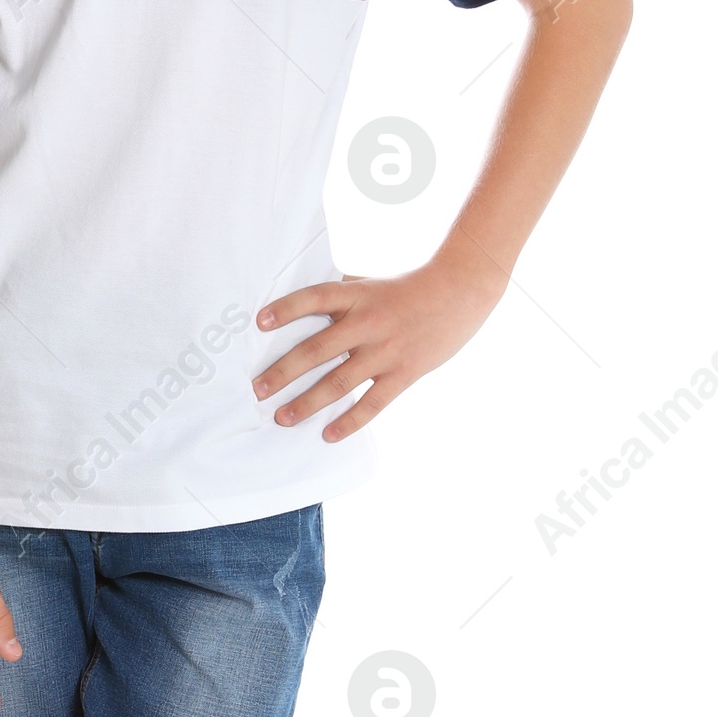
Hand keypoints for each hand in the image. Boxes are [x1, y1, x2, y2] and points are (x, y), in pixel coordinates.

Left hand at [252, 251, 506, 438]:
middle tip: (257, 390)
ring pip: (338, 382)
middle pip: (316, 350)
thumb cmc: (408, 287)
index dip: (287, 309)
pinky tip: (328, 435)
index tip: (259, 323)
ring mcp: (386, 351)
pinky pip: (372, 403)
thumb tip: (301, 299)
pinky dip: (349, 421)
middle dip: (282, 372)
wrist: (460, 292)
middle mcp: (367, 323)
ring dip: (306, 403)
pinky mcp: (404, 374)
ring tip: (282, 418)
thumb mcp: (371, 282)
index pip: (315, 298)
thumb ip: (341, 292)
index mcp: (356, 296)